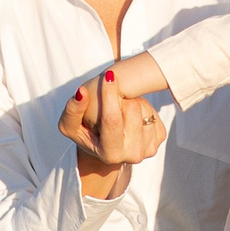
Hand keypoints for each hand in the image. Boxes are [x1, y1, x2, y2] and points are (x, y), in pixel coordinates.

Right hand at [57, 70, 165, 196]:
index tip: (109, 75)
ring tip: (120, 111)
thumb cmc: (86, 133)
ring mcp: (148, 149)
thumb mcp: (70, 126)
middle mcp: (132, 155)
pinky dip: (141, 108)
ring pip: (143, 108)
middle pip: (131, 109)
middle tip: (112, 101)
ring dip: (130, 102)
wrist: (106, 148)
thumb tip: (82, 92)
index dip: (109, 96)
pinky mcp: (159, 139)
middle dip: (120, 98)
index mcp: (110, 154)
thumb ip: (72, 111)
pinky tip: (131, 116)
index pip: (112, 120)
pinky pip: (153, 112)